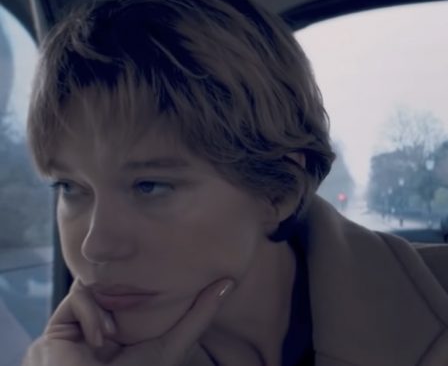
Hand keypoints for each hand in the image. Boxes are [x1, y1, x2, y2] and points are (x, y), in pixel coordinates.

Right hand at [21, 278, 233, 365]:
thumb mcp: (175, 343)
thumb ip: (200, 314)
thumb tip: (229, 281)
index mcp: (132, 327)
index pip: (139, 290)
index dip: (149, 280)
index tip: (169, 263)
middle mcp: (108, 322)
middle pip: (116, 283)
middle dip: (125, 286)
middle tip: (137, 285)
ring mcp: (84, 322)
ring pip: (97, 284)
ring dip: (107, 307)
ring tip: (114, 333)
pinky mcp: (60, 325)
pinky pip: (79, 296)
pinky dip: (91, 314)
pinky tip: (98, 339)